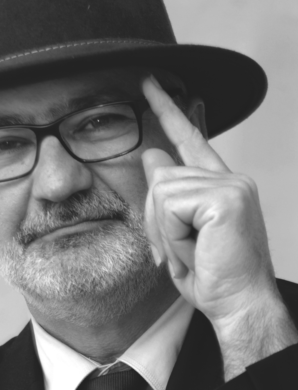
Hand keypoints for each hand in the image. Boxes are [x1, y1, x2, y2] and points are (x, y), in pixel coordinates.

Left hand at [142, 75, 297, 375]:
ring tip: (195, 251)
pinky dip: (173, 235)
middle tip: (185, 251)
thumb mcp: (178, 235)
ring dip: (167, 232)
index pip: (190, 138)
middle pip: (160, 178)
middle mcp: (229, 178)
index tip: (152, 84)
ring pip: (162, 192)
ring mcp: (231, 185)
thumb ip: (166, 196)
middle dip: (157, 222)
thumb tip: (154, 155)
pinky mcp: (225, 197)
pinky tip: (198, 247)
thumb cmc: (213, 276)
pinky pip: (170, 207)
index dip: (169, 110)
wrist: (238, 305)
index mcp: (220, 185)